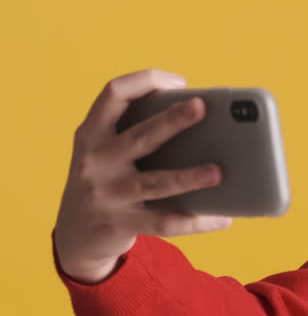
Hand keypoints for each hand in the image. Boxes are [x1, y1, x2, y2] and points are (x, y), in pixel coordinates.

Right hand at [53, 69, 231, 280]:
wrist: (76, 234)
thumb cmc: (108, 180)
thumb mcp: (108, 153)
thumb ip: (139, 135)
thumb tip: (208, 127)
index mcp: (92, 134)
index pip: (113, 94)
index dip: (145, 81)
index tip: (180, 82)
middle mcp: (94, 161)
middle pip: (139, 137)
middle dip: (171, 120)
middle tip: (201, 106)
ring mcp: (105, 195)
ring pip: (154, 183)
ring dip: (188, 177)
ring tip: (218, 172)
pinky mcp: (119, 225)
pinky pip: (164, 222)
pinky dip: (196, 220)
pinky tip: (223, 217)